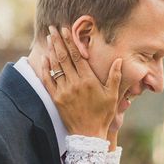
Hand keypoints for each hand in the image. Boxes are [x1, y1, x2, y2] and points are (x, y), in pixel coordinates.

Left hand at [39, 25, 121, 139]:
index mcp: (89, 81)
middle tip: (53, 28)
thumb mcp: (113, 96)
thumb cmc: (103, 115)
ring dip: (51, 50)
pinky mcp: (56, 98)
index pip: (78, 56)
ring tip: (48, 38)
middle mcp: (75, 84)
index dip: (70, 42)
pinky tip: (44, 58)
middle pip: (64, 57)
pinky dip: (45, 68)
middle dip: (58, 41)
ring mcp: (64, 91)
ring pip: (56, 66)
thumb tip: (119, 60)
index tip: (65, 30)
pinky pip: (48, 80)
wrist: (89, 134)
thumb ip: (115, 77)